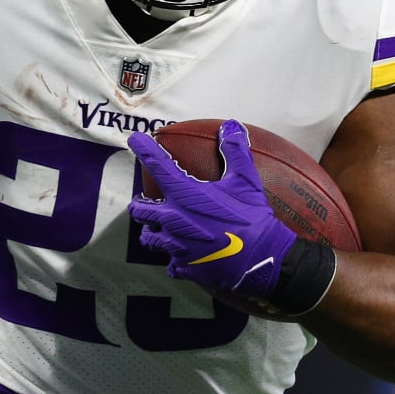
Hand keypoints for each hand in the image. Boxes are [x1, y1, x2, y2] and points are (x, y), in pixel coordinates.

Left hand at [127, 120, 295, 300]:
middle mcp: (174, 220)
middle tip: (141, 201)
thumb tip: (230, 126)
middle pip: (141, 211)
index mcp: (185, 195)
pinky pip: (171, 265)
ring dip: (150, 232)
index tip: (135, 140)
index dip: (144, 149)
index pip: (157, 165)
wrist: (259, 260)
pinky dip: (173, 261)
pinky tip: (178, 260)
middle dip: (139, 204)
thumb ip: (235, 152)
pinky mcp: (185, 267)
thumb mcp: (246, 181)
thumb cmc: (252, 218)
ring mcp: (176, 246)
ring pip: (150, 240)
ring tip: (152, 230)